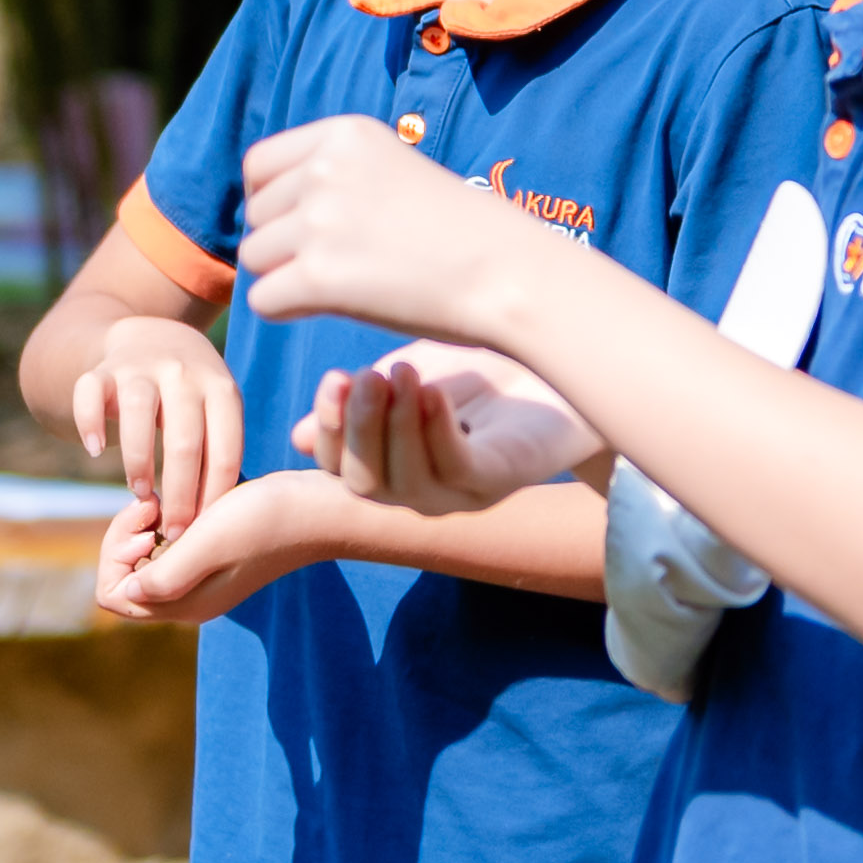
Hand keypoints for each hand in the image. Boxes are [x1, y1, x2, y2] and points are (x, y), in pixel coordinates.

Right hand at [65, 315, 244, 537]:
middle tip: (173, 531)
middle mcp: (183, 374)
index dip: (214, 496)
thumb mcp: (217, 410)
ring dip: (140, 461)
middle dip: (180, 494)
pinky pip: (89, 392)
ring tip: (140, 493)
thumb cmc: (192, 396)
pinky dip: (90, 422)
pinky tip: (96, 450)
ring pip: (138, 413)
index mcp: (221, 389)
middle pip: (184, 440)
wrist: (151, 336)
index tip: (203, 532)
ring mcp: (140, 368)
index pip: (224, 450)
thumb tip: (218, 523)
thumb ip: (218, 451)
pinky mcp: (102, 370)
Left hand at [94, 464, 353, 624]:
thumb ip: (164, 574)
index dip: (115, 556)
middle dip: (126, 538)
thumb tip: (127, 590)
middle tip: (154, 507)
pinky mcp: (215, 556)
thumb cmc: (267, 520)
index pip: (113, 595)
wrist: (322, 507)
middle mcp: (189, 598)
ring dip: (146, 526)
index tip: (147, 525)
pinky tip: (188, 499)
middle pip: (123, 577)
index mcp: (185, 604)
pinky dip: (167, 520)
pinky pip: (169, 544)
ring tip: (171, 501)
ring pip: (144, 558)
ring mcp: (203, 578)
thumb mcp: (209, 543)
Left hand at [237, 116, 559, 348]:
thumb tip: (262, 204)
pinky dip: (289, 311)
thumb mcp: (393, 169)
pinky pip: (263, 300)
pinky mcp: (318, 277)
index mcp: (344, 135)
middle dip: (284, 243)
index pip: (259, 165)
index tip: (306, 227)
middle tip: (342, 262)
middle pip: (255, 216)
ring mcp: (319, 221)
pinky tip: (332, 308)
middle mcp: (325, 169)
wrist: (508, 273)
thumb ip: (334, 175)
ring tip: (344, 284)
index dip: (273, 202)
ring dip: (287, 277)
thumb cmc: (458, 232)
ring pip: (254, 257)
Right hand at [296, 341, 597, 516]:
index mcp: (394, 466)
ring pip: (404, 483)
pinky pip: (455, 470)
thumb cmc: (487, 374)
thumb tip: (295, 438)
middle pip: (363, 484)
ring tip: (399, 374)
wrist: (568, 368)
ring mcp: (461, 493)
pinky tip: (434, 394)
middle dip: (355, 430)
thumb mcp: (410, 378)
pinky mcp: (500, 482)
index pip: (338, 466)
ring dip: (393, 426)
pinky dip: (436, 432)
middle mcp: (422, 491)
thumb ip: (363, 401)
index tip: (332, 378)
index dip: (327, 429)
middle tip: (364, 376)